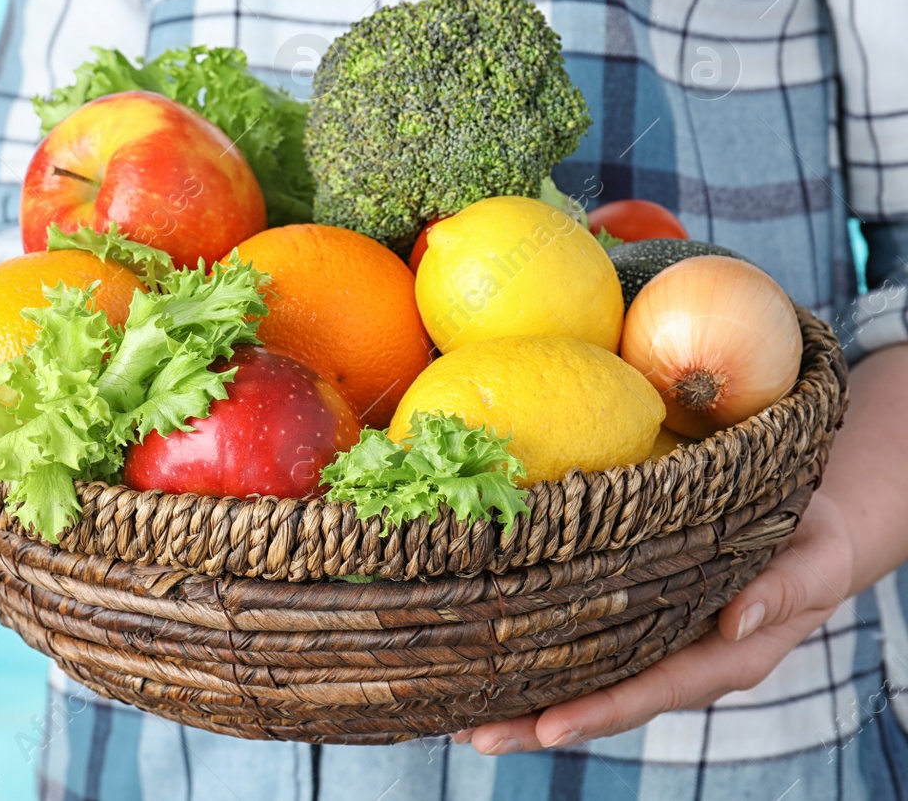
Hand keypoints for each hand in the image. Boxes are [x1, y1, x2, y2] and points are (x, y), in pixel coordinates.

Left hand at [454, 489, 853, 754]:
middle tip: (472, 735)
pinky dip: (530, 657)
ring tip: (455, 716)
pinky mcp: (629, 618)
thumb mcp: (812, 561)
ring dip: (519, 701)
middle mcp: (676, 662)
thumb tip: (738, 618)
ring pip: (579, 681)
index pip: (651, 692)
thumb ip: (784, 590)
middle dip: (535, 723)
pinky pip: (577, 646)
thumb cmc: (812, 543)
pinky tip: (478, 660)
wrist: (808, 534)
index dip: (598, 711)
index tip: (547, 728)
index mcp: (722, 660)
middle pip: (600, 702)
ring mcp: (649, 645)